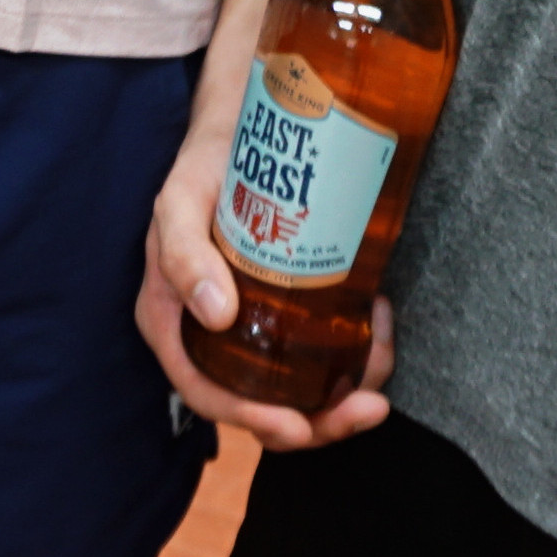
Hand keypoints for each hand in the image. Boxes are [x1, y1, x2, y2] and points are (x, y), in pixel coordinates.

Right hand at [133, 109, 394, 449]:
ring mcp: (257, 330)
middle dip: (321, 422)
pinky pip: (325, 352)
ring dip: (350, 388)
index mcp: (175, 324)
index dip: (251, 418)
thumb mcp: (179, 205)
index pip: (207, 392)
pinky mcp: (293, 314)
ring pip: (301, 388)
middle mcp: (213, 338)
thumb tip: (215, 316)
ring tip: (382, 350)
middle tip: (370, 407)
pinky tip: (378, 319)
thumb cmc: (204, 170)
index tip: (299, 425)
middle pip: (263, 405)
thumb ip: (184, 256)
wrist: (245, 132)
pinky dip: (359, 352)